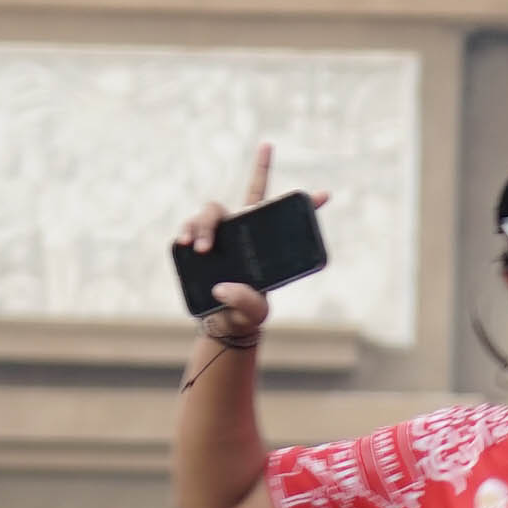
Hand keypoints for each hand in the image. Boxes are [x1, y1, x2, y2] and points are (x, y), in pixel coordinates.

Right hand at [175, 141, 323, 340]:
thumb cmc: (244, 311)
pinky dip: (186, 230)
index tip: (325, 195)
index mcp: (266, 244)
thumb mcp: (253, 313)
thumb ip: (245, 302)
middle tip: (218, 240)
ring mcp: (222, 233)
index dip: (303, 204)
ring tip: (201, 250)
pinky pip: (190, 225)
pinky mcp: (199, 240)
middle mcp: (245, 231)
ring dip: (204, 225)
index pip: (285, 218)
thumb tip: (223, 289)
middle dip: (248, 186)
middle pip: (247, 197)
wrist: (222, 320)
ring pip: (212, 210)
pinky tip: (183, 242)